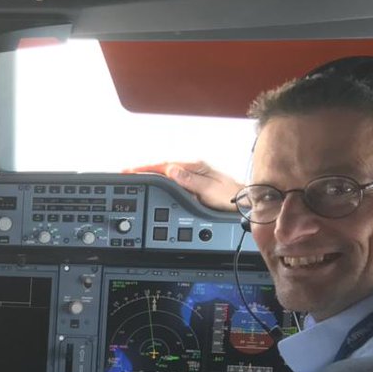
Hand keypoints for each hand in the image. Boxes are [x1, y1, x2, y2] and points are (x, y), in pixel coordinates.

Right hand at [125, 160, 241, 211]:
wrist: (246, 205)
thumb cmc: (232, 198)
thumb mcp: (210, 190)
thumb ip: (190, 180)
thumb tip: (172, 170)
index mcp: (195, 167)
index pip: (164, 166)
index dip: (145, 168)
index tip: (130, 170)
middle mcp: (194, 169)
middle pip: (162, 168)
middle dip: (143, 170)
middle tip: (126, 174)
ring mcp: (194, 176)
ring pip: (166, 173)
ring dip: (151, 174)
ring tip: (135, 177)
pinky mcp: (195, 184)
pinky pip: (172, 180)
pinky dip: (160, 181)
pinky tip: (155, 183)